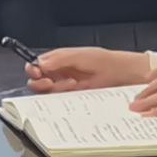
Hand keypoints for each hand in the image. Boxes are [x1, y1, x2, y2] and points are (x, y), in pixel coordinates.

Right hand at [24, 47, 147, 89]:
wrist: (123, 74)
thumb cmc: (104, 61)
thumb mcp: (80, 55)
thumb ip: (59, 59)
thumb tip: (40, 64)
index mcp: (58, 59)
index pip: (37, 64)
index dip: (33, 68)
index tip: (37, 71)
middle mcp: (59, 73)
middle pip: (37, 79)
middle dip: (39, 81)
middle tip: (48, 81)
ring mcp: (65, 86)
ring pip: (46, 91)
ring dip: (52, 88)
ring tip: (68, 83)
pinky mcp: (72, 97)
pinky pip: (59, 100)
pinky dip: (61, 97)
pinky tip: (72, 89)